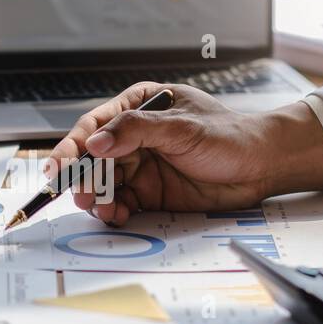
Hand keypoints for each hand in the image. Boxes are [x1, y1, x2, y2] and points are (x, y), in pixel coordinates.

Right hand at [48, 82, 322, 224]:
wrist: (262, 166)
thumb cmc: (228, 135)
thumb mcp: (181, 127)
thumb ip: (136, 132)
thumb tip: (95, 143)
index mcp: (138, 107)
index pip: (94, 126)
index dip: (72, 146)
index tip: (60, 166)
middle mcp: (134, 137)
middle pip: (93, 158)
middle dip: (82, 178)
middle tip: (81, 195)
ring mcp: (141, 166)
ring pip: (104, 183)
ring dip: (97, 198)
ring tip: (101, 209)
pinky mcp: (150, 192)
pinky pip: (122, 203)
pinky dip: (115, 211)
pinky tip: (117, 216)